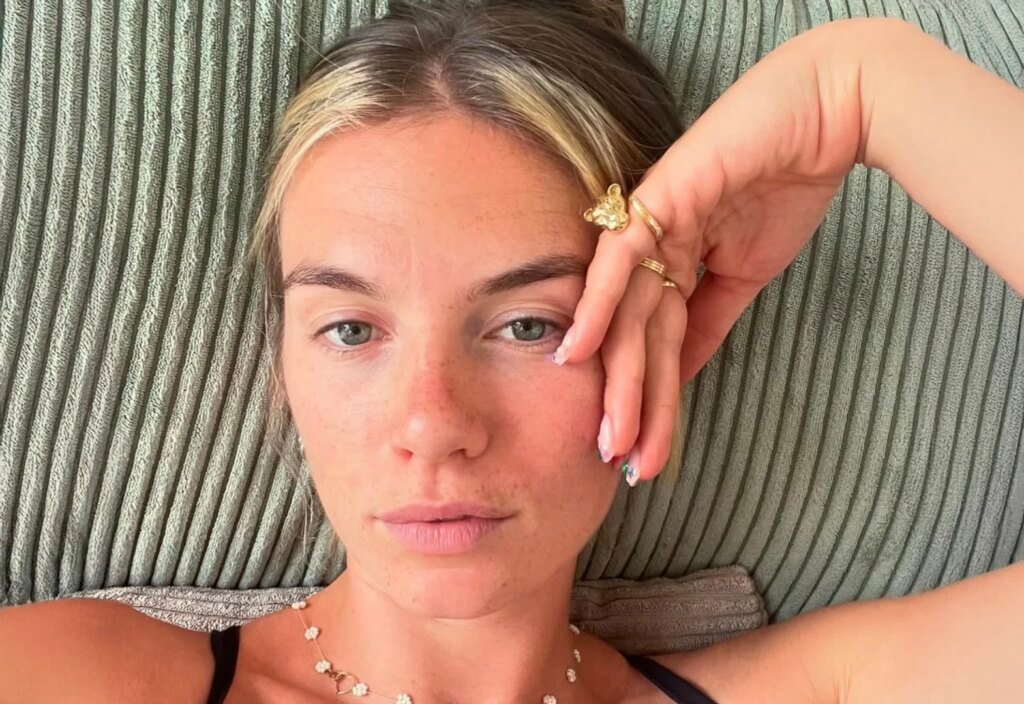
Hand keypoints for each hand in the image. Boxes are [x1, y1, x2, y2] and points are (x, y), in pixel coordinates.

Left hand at [555, 18, 875, 483]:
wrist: (821, 122)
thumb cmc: (783, 187)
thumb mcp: (743, 276)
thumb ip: (708, 321)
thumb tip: (682, 374)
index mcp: (668, 270)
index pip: (658, 349)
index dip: (653, 404)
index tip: (646, 456)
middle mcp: (649, 254)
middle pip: (636, 341)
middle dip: (631, 407)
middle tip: (621, 464)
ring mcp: (648, 224)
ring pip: (628, 315)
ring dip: (620, 379)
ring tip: (613, 438)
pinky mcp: (656, 197)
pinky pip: (618, 256)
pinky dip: (598, 303)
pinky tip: (575, 352)